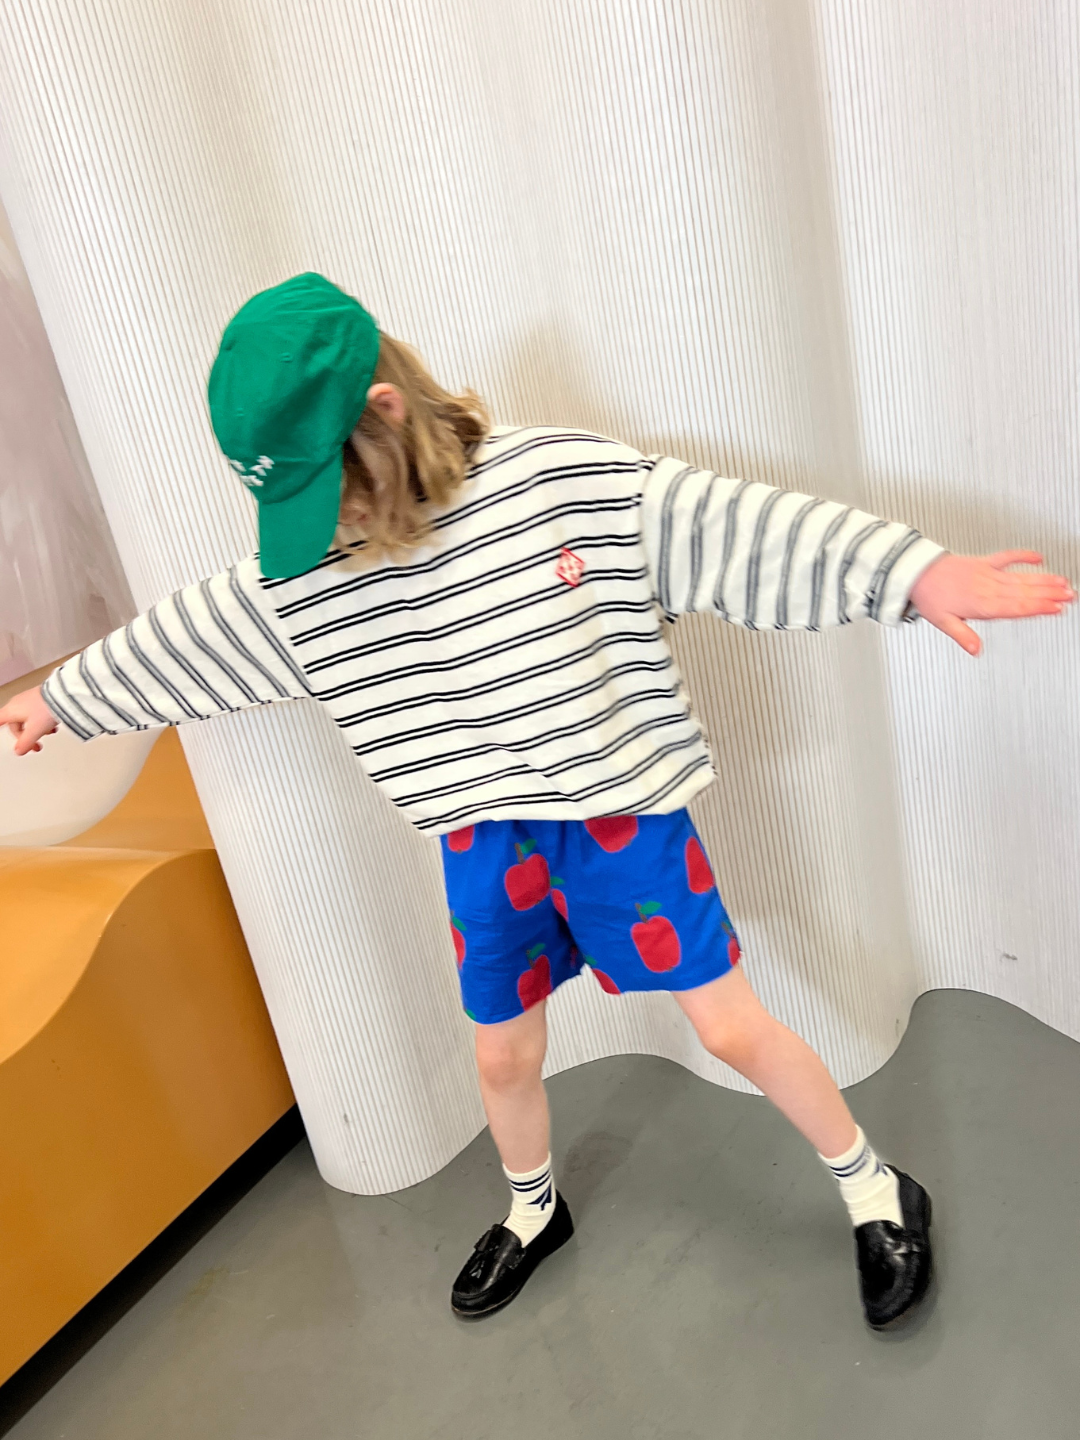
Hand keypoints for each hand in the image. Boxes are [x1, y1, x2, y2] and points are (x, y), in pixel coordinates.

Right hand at [0, 686, 59, 755]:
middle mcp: (17, 704)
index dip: (0, 726)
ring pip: (28, 720)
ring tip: (48, 734)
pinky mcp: (40, 698)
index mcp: (11, 711)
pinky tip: (52, 726)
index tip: (1, 728)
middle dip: (25, 737)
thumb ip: (26, 742)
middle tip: (36, 747)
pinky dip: (43, 722)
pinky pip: (37, 714)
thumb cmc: (47, 707)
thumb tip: (19, 751)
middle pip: (15, 725)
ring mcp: (28, 700)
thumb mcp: (35, 730)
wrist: (65, 693)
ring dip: (37, 730)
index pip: (0, 721)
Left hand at [910, 551, 1075, 655]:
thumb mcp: (943, 622)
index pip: (1016, 608)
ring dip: (1044, 580)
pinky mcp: (983, 562)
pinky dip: (1023, 556)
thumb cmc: (929, 596)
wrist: (915, 572)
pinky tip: (1039, 557)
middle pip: (1025, 592)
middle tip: (1070, 596)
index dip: (1038, 608)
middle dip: (1050, 594)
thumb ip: (963, 635)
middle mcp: (988, 587)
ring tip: (1064, 583)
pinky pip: (1006, 557)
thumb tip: (976, 650)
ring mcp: (987, 573)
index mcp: (980, 604)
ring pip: (1021, 577)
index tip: (1056, 609)